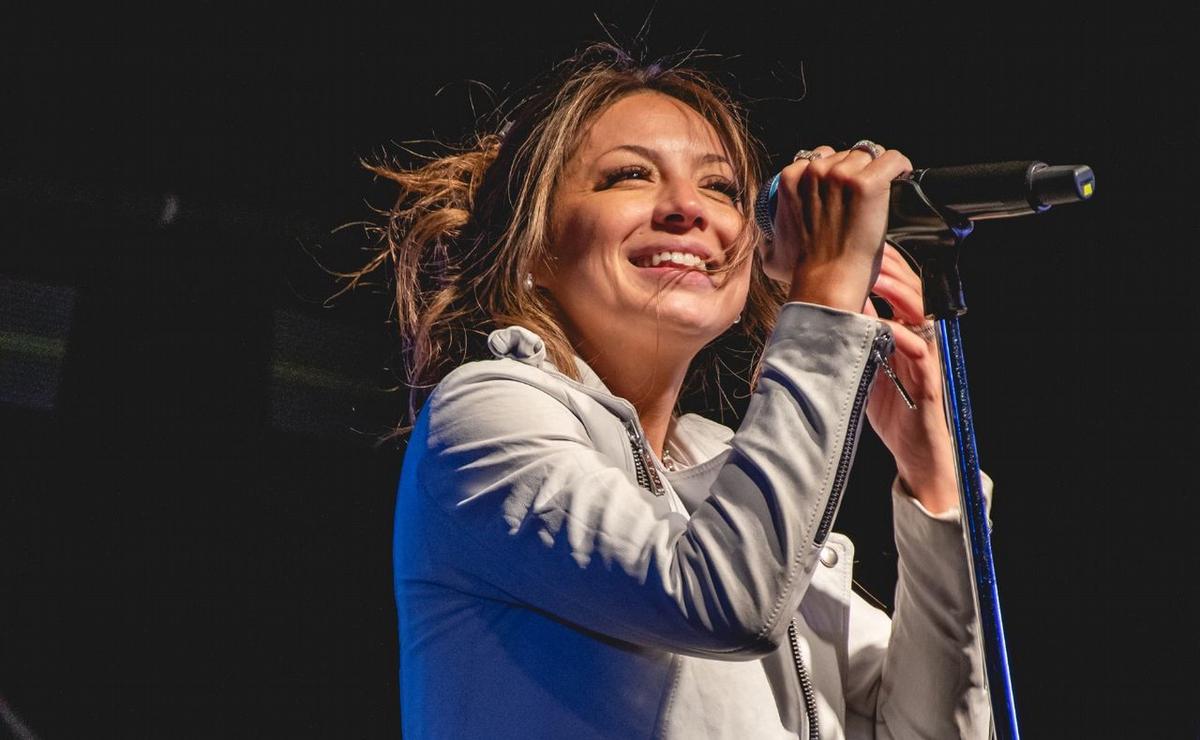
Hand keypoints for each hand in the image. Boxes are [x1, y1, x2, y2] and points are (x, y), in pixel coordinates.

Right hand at [762, 143, 912, 311]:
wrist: (827, 282)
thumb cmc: (803, 273)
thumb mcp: (772, 255)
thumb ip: (767, 243)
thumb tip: (768, 242)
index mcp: (790, 179)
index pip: (818, 157)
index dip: (834, 172)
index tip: (842, 191)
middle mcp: (815, 171)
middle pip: (844, 154)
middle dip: (854, 171)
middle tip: (860, 198)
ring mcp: (842, 175)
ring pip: (867, 156)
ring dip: (874, 172)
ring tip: (878, 196)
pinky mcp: (868, 183)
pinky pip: (891, 159)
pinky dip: (899, 167)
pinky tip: (900, 178)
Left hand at [863, 244, 958, 513]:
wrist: (915, 455)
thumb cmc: (891, 411)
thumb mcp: (866, 368)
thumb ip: (854, 341)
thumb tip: (830, 313)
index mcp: (904, 334)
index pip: (900, 289)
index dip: (884, 266)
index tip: (859, 248)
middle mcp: (920, 341)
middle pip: (914, 292)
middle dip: (893, 270)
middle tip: (867, 253)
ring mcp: (927, 360)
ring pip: (922, 315)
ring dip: (900, 295)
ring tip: (878, 279)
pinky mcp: (930, 384)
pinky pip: (921, 353)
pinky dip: (905, 337)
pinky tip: (887, 327)